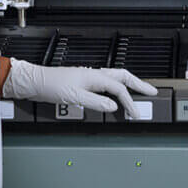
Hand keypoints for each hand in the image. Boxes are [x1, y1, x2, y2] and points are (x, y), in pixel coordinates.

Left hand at [2, 59, 157, 118]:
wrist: (35, 82)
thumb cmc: (51, 86)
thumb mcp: (74, 97)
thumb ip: (96, 102)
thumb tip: (113, 106)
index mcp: (94, 76)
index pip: (119, 89)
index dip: (129, 101)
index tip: (135, 113)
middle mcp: (94, 74)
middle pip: (123, 76)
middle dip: (139, 84)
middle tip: (152, 92)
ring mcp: (90, 77)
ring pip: (116, 78)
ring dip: (129, 84)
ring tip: (140, 90)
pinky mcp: (84, 82)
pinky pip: (107, 83)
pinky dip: (117, 88)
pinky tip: (116, 94)